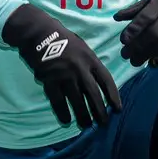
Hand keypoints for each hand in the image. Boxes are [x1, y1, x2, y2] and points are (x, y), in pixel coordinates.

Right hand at [3, 4, 121, 128]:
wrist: (40, 33)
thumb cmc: (63, 39)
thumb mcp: (83, 47)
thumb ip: (91, 63)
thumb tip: (99, 82)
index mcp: (91, 59)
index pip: (106, 81)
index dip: (113, 96)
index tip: (117, 109)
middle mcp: (80, 69)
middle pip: (93, 95)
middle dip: (100, 111)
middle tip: (103, 124)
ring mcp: (65, 76)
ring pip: (77, 101)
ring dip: (83, 115)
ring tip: (87, 125)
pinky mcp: (50, 81)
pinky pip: (58, 101)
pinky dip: (63, 112)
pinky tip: (67, 120)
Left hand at [113, 0, 157, 66]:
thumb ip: (134, 9)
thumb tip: (116, 17)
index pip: (145, 18)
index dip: (133, 30)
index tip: (123, 40)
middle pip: (152, 34)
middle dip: (136, 46)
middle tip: (124, 55)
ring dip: (146, 55)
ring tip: (134, 61)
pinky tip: (151, 63)